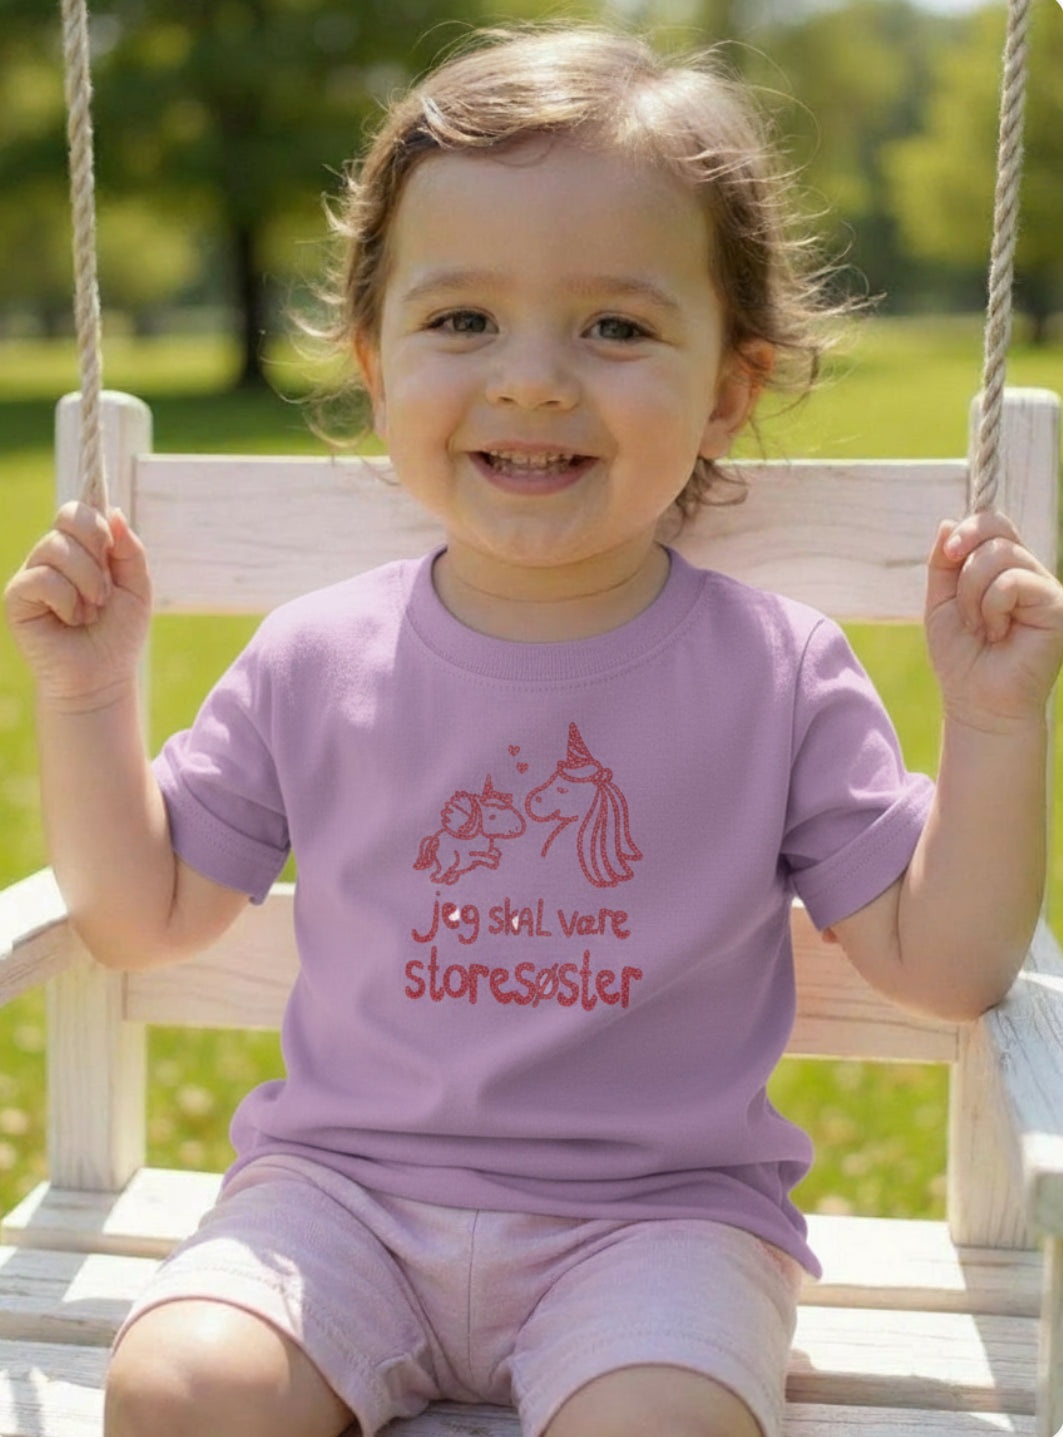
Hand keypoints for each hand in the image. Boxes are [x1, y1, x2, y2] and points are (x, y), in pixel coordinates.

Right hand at [4, 503, 151, 709]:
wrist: (102, 677)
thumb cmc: (118, 635)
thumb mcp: (136, 588)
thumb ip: (130, 549)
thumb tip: (113, 511)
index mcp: (80, 550)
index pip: (78, 511)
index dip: (97, 524)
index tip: (111, 551)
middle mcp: (52, 557)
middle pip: (68, 519)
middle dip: (97, 555)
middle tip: (104, 593)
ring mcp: (33, 574)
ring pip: (56, 548)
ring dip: (86, 583)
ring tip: (90, 612)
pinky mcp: (17, 596)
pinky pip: (42, 578)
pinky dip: (67, 600)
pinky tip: (71, 620)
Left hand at [925, 510, 1062, 730]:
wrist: (976, 701)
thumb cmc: (961, 656)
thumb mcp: (941, 602)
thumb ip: (944, 562)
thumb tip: (949, 521)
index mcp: (1006, 568)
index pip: (994, 523)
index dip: (969, 529)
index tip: (949, 553)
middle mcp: (1031, 573)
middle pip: (996, 534)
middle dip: (964, 572)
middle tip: (963, 612)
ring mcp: (1048, 587)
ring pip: (1000, 557)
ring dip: (973, 596)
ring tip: (981, 628)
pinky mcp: (1059, 605)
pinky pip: (1013, 582)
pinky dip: (992, 607)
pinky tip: (999, 634)